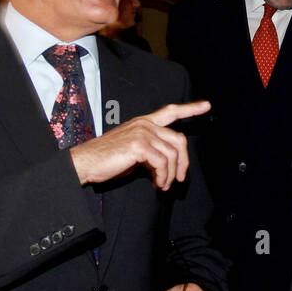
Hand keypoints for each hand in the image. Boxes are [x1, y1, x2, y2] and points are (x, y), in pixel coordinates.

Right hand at [69, 101, 209, 190]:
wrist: (85, 162)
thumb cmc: (106, 159)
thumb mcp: (133, 152)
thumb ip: (151, 151)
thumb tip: (165, 165)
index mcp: (143, 122)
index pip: (170, 111)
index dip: (190, 109)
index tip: (206, 106)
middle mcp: (144, 124)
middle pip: (178, 139)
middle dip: (183, 161)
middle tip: (180, 179)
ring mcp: (142, 132)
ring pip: (172, 153)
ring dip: (171, 174)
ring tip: (162, 185)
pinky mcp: (139, 145)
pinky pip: (163, 163)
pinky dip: (163, 177)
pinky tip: (157, 184)